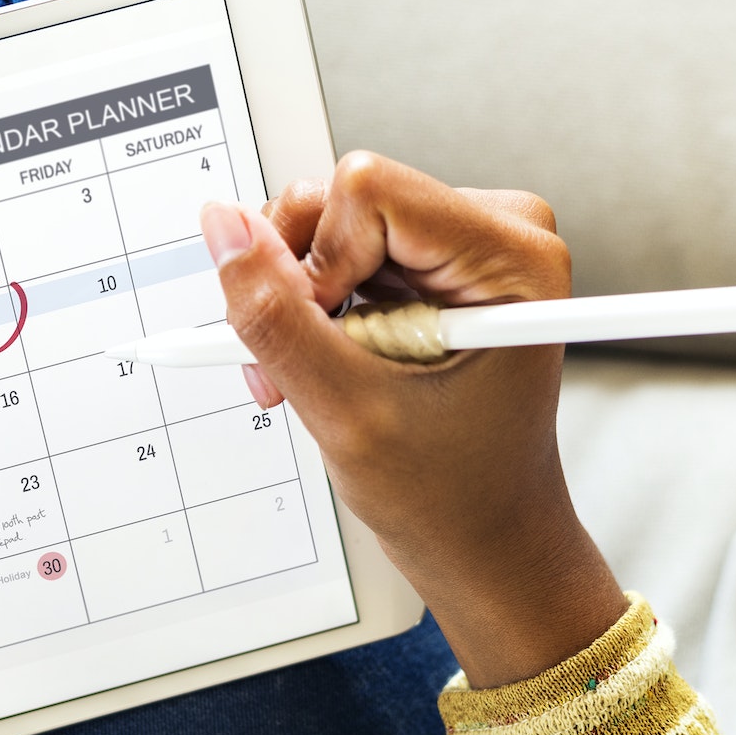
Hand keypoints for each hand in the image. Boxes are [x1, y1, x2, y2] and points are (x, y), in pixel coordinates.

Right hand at [205, 153, 624, 687]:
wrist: (487, 546)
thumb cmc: (455, 497)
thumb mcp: (347, 410)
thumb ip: (275, 317)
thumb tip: (224, 228)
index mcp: (510, 256)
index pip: (366, 188)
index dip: (319, 262)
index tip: (327, 338)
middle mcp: (495, 235)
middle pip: (342, 197)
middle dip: (299, 283)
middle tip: (302, 367)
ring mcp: (460, 250)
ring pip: (328, 224)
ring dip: (296, 304)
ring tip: (310, 378)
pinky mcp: (429, 270)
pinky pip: (337, 254)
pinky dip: (311, 314)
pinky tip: (325, 367)